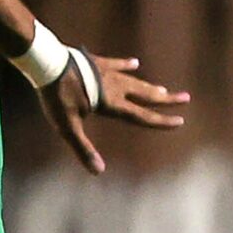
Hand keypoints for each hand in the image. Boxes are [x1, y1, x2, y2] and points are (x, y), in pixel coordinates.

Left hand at [40, 52, 189, 174]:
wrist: (46, 63)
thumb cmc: (56, 97)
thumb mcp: (67, 126)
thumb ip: (83, 148)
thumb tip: (98, 171)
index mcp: (111, 104)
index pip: (141, 116)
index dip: (160, 121)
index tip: (180, 121)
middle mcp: (114, 87)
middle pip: (145, 94)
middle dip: (166, 98)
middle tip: (185, 97)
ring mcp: (106, 72)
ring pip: (134, 81)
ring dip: (148, 86)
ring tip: (162, 89)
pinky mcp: (96, 61)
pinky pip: (116, 63)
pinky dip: (126, 65)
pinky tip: (135, 63)